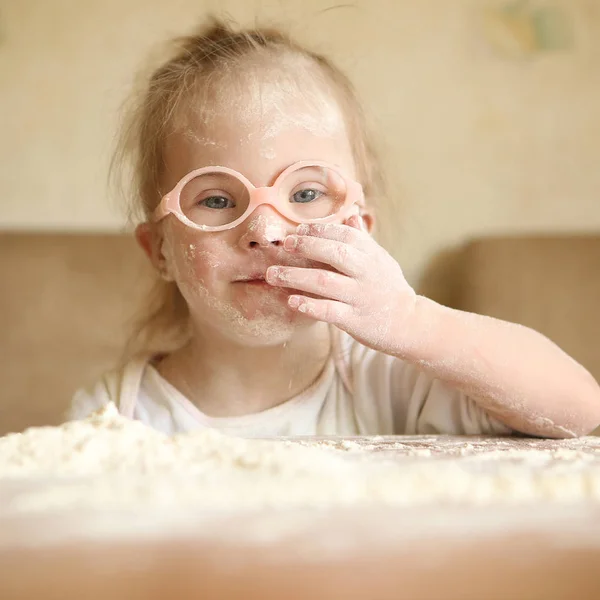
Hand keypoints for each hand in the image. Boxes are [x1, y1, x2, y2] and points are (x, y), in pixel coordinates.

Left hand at [265, 215, 416, 353]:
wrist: (409, 323)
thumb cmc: (389, 288)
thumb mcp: (381, 260)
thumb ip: (363, 239)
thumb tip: (351, 214)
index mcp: (371, 255)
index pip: (343, 234)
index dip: (319, 230)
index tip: (298, 230)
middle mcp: (365, 272)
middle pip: (333, 253)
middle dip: (305, 246)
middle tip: (283, 245)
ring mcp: (359, 296)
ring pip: (324, 282)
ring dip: (295, 277)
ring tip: (272, 275)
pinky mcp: (355, 320)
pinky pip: (329, 311)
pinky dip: (309, 305)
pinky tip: (292, 301)